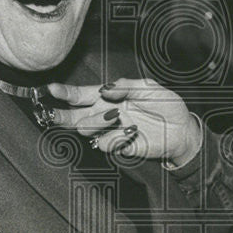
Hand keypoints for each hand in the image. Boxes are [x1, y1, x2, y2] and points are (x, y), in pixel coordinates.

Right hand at [48, 79, 201, 166]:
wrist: (182, 129)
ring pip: (86, 130)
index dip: (66, 92)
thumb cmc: (166, 105)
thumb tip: (106, 89)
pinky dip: (116, 137)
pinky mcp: (119, 146)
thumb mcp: (150, 88)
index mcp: (109, 96)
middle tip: (51, 113)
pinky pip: (105, 143)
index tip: (52, 89)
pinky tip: (132, 131)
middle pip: (74, 116)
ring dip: (95, 122)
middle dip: (60, 114)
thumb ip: (127, 86)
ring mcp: (110, 131)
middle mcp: (105, 113)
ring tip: (115, 115)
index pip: (82, 94)